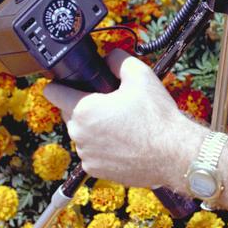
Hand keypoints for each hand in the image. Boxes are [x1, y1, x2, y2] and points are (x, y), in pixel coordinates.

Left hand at [43, 49, 199, 189]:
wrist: (174, 155)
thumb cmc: (157, 117)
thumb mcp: (140, 75)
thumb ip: (117, 59)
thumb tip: (108, 57)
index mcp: (84, 110)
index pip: (53, 92)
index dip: (60, 83)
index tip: (67, 82)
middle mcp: (79, 135)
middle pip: (69, 112)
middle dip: (84, 105)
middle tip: (110, 102)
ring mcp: (86, 155)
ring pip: (81, 133)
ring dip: (94, 127)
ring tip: (121, 124)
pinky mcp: (95, 170)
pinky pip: (91, 152)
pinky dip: (102, 146)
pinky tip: (123, 141)